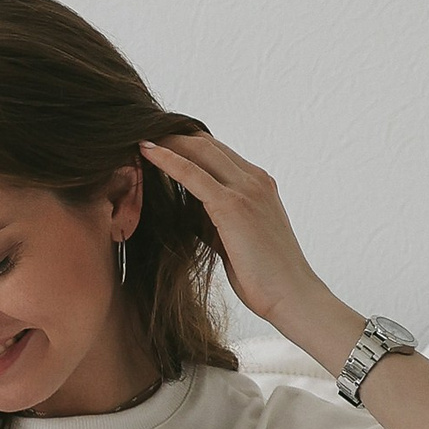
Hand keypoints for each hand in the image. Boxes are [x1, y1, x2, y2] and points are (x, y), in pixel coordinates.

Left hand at [140, 131, 341, 341]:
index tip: (158, 142)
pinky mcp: (233, 206)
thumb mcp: (233, 239)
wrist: (292, 297)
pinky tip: (146, 151)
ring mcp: (247, 190)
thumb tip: (185, 212)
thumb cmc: (264, 277)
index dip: (186, 144)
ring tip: (136, 136)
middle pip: (207, 144)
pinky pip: (193, 174)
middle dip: (173, 135)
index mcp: (259, 185)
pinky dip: (167, 159)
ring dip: (166, 141)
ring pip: (199, 150)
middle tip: (141, 132)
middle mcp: (255, 180)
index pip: (217, 153)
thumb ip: (212, 220)